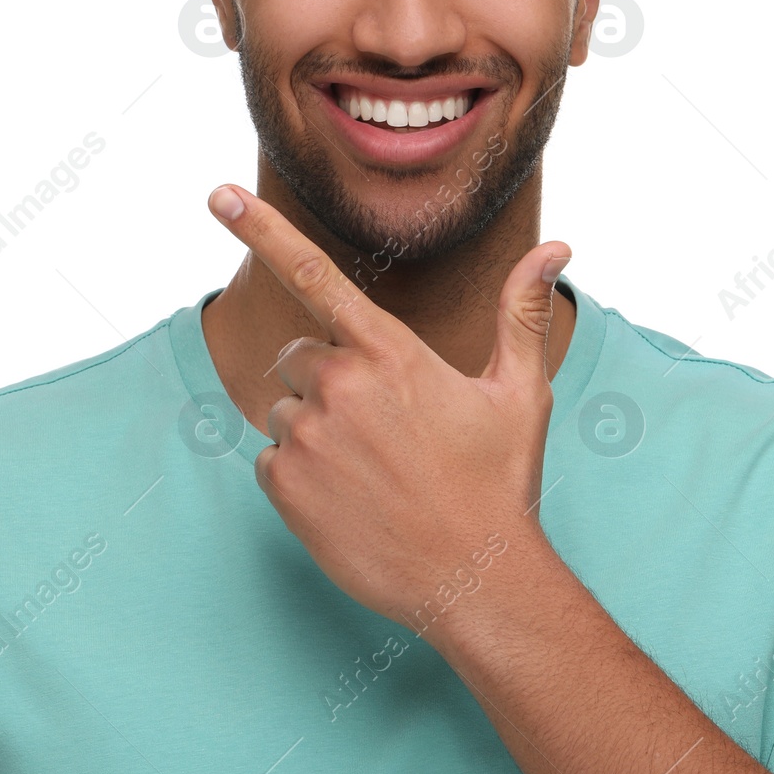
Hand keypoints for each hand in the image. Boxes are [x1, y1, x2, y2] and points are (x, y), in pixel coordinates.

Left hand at [206, 182, 569, 629]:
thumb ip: (522, 312)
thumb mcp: (519, 392)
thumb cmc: (499, 482)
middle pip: (298, 356)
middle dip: (327, 380)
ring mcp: (307, 437)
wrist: (475, 579)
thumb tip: (557, 248)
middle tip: (381, 429)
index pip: (314, 273)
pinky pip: (269, 460)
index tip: (216, 195)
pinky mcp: (284, 486)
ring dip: (316, 431)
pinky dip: (298, 476)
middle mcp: (341, 385)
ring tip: (372, 471)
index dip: (261, 229)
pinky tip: (347, 499)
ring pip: (285, 411)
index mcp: (390, 352)